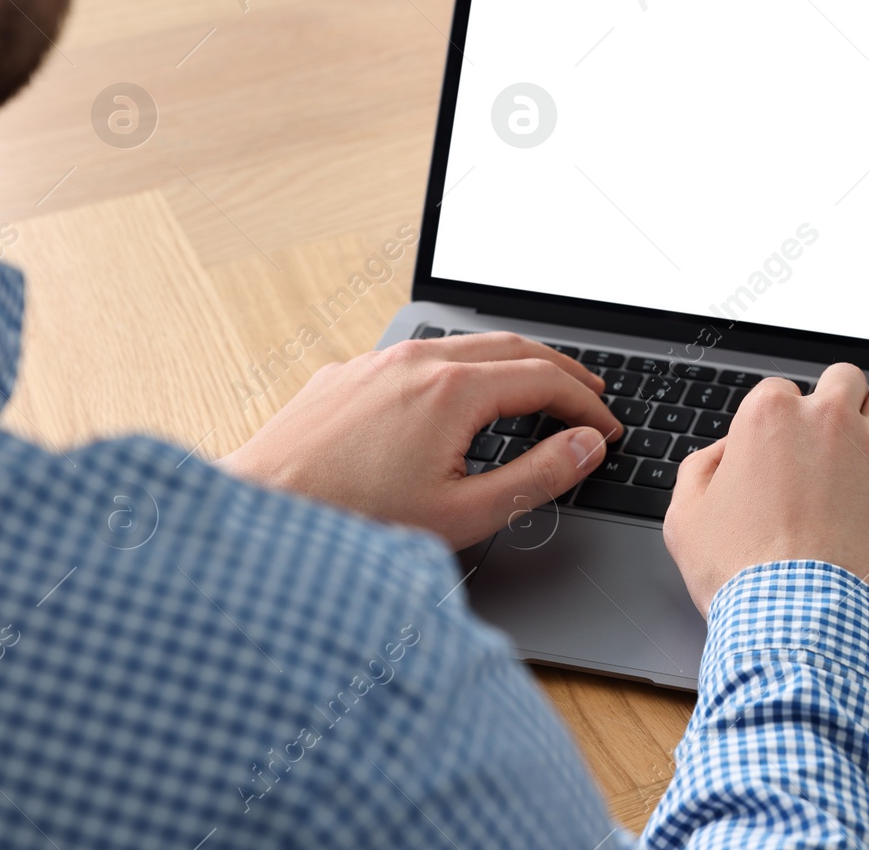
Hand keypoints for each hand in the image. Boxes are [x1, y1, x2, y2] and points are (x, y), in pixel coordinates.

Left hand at [220, 333, 621, 549]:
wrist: (260, 513)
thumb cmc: (354, 522)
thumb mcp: (463, 513)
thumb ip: (537, 477)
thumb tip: (586, 445)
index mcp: (451, 389)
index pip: (544, 380)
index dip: (586, 405)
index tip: (608, 430)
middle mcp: (415, 361)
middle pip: (512, 347)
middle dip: (560, 370)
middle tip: (590, 396)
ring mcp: (376, 363)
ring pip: (462, 346)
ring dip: (511, 363)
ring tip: (537, 390)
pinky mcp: (345, 375)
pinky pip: (417, 358)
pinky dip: (459, 369)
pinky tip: (459, 399)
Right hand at [664, 362, 868, 615]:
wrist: (796, 622)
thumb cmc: (740, 575)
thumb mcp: (685, 518)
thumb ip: (700, 469)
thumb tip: (723, 453)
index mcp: (771, 418)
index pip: (780, 391)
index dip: (779, 422)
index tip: (781, 450)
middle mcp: (828, 420)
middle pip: (843, 381)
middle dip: (837, 403)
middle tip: (829, 440)